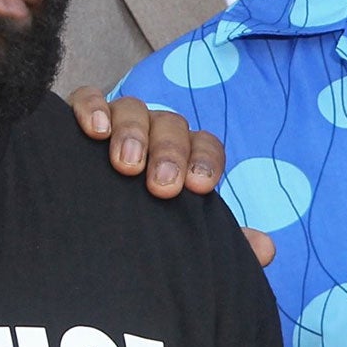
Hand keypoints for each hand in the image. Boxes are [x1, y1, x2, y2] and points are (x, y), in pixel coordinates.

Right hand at [68, 87, 272, 263]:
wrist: (85, 231)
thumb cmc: (144, 228)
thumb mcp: (181, 237)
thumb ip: (223, 240)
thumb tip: (266, 249)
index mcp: (184, 157)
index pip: (206, 145)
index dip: (206, 161)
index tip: (199, 187)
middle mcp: (154, 135)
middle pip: (172, 126)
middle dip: (170, 153)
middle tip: (162, 187)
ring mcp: (118, 122)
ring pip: (133, 109)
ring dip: (133, 134)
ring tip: (126, 166)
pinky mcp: (80, 116)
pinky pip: (87, 98)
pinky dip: (92, 108)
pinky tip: (94, 131)